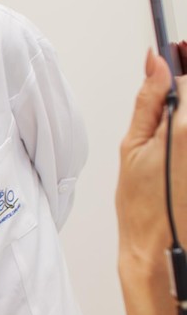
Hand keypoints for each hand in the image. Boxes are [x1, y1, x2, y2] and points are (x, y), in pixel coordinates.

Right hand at [116, 49, 186, 273]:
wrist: (159, 250)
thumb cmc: (143, 208)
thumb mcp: (132, 147)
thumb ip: (148, 100)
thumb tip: (156, 63)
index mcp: (186, 128)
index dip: (175, 85)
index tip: (165, 95)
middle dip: (182, 112)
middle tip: (167, 139)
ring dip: (184, 134)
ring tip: (173, 162)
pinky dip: (186, 152)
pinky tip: (180, 172)